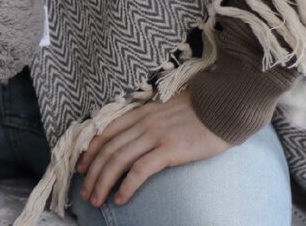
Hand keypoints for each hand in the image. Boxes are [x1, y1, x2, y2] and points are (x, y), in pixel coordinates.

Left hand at [75, 90, 229, 207]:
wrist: (224, 107)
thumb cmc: (200, 112)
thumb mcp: (166, 112)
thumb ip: (149, 122)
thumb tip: (136, 138)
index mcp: (139, 114)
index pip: (104, 133)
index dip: (89, 152)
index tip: (81, 168)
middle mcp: (142, 124)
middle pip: (107, 150)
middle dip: (92, 173)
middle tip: (85, 192)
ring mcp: (154, 136)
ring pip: (117, 160)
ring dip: (103, 182)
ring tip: (96, 199)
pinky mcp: (170, 150)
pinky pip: (140, 170)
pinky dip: (127, 186)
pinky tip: (121, 199)